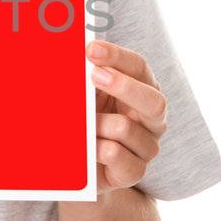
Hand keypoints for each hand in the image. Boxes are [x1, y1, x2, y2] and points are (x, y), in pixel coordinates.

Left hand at [86, 40, 167, 192]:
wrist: (81, 168)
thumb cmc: (86, 123)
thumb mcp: (85, 97)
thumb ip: (83, 78)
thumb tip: (66, 54)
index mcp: (143, 90)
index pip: (139, 67)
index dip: (117, 56)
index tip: (91, 49)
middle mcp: (152, 119)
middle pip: (154, 100)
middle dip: (122, 86)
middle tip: (94, 76)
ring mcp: (147, 147)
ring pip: (125, 128)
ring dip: (96, 124)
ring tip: (81, 127)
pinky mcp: (135, 171)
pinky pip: (116, 154)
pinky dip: (95, 148)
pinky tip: (86, 147)